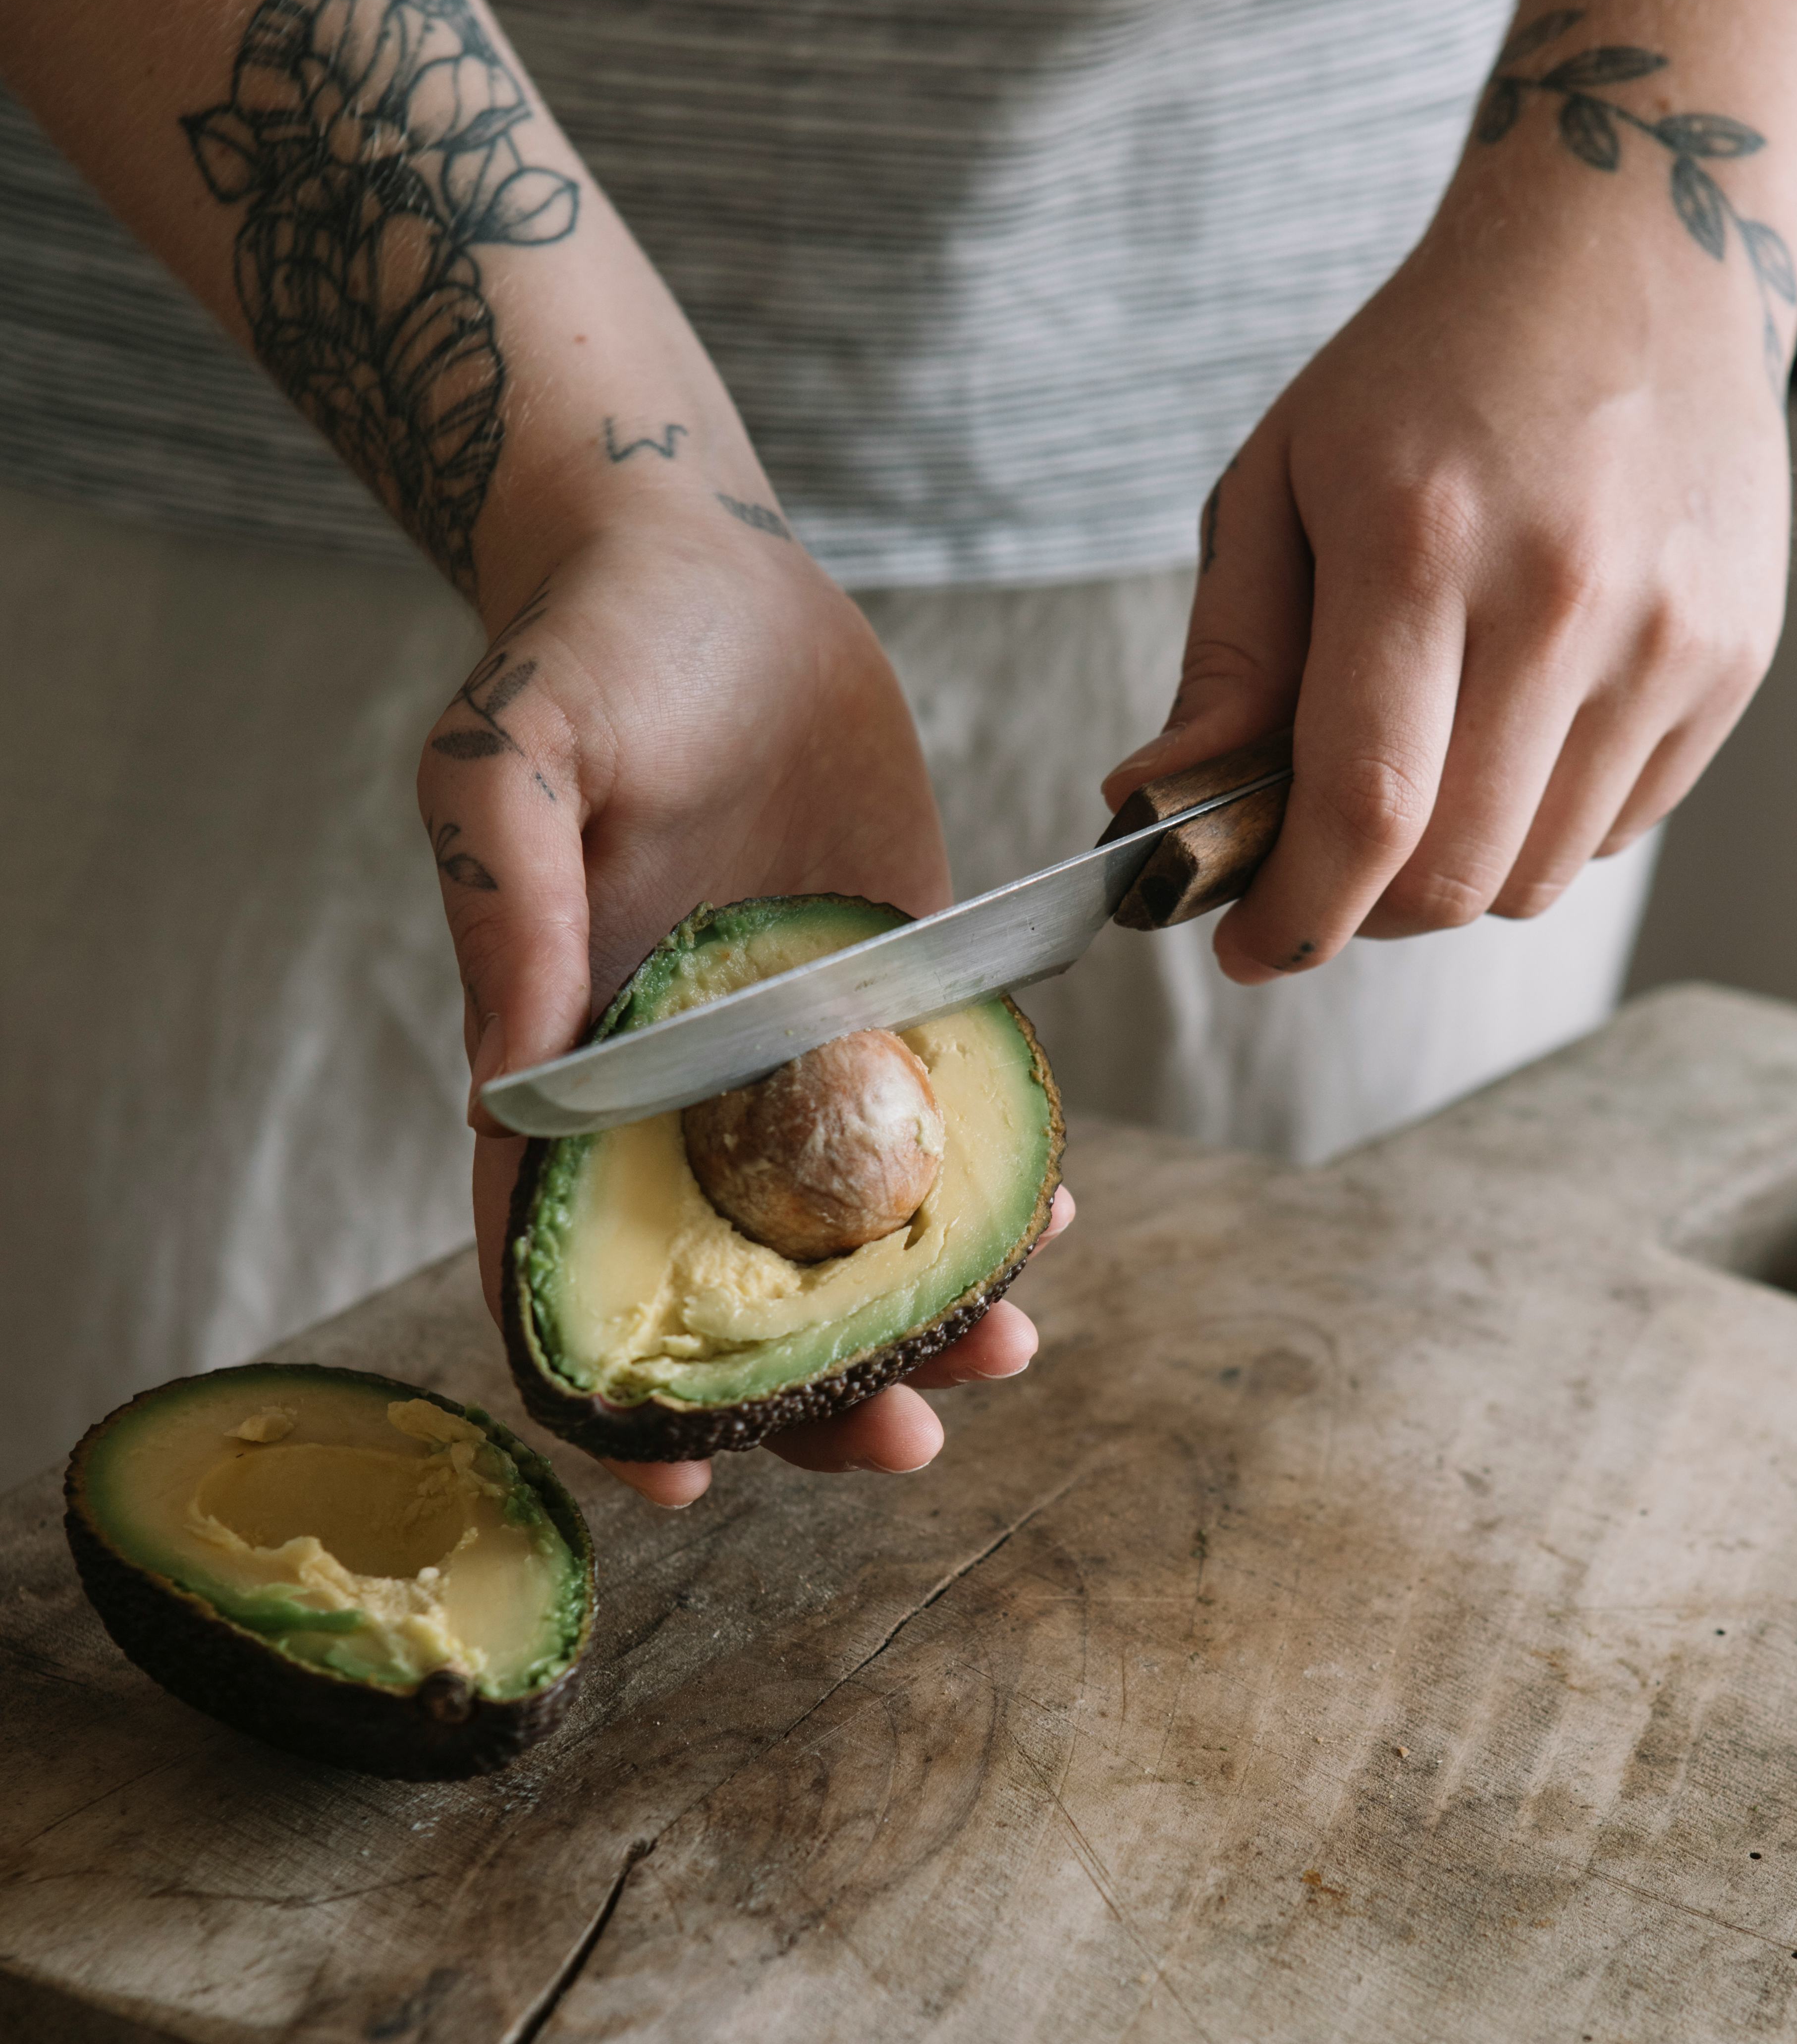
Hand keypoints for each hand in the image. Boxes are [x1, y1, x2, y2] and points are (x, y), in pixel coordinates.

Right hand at [417, 496, 1069, 1507]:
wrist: (701, 563)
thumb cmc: (581, 651)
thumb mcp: (508, 757)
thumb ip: (506, 907)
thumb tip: (510, 1077)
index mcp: (560, 1061)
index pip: (565, 1262)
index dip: (611, 1387)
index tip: (678, 1480)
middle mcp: (674, 1085)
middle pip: (733, 1287)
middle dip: (809, 1390)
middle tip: (904, 1438)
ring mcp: (784, 1052)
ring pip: (847, 1232)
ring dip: (917, 1313)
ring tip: (1005, 1346)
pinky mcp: (882, 997)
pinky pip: (934, 1123)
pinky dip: (984, 1189)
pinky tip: (1043, 1219)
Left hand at [1103, 168, 1791, 977]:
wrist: (1633, 252)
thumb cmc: (1428, 374)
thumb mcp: (1280, 483)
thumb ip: (1227, 661)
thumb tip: (1156, 804)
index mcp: (1421, 542)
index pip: (1364, 812)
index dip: (1294, 915)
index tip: (1242, 948)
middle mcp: (1564, 594)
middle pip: (1455, 874)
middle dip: (1363, 914)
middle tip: (1316, 877)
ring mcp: (1668, 634)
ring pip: (1537, 874)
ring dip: (1452, 876)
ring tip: (1415, 785)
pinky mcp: (1733, 657)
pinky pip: (1616, 827)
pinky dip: (1540, 825)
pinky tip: (1509, 734)